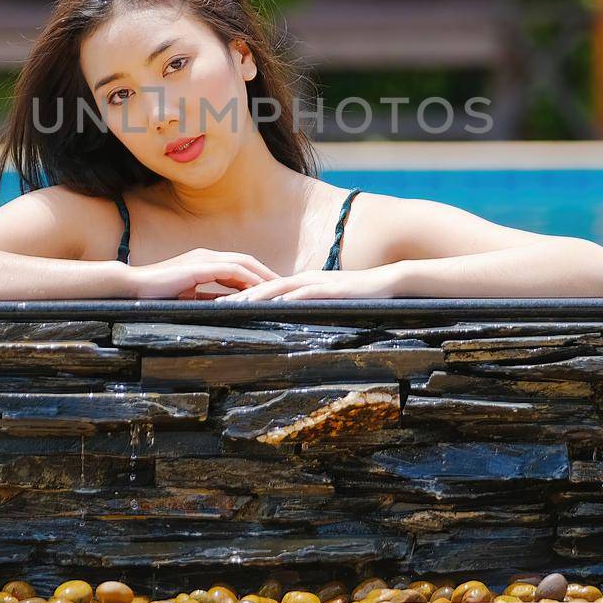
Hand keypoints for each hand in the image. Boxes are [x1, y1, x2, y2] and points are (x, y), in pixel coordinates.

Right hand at [124, 248, 282, 300]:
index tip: (273, 288)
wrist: (132, 286)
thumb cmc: (155, 294)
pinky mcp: (200, 267)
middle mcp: (207, 256)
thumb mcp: (187, 297)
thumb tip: (225, 309)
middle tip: (286, 287)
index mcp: (204, 261)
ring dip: (262, 276)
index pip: (238, 266)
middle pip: (246, 261)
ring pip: (243, 264)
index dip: (256, 276)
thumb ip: (205, 299)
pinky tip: (260, 291)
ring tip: (280, 289)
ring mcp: (204, 259)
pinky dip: (248, 281)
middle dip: (266, 273)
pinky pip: (232, 272)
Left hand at [212, 265, 399, 301]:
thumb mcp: (328, 304)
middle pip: (266, 286)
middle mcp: (305, 279)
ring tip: (236, 305)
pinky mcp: (331, 288)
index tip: (220, 305)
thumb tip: (292, 323)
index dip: (243, 297)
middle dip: (240, 295)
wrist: (387, 283)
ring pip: (280, 288)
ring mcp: (317, 282)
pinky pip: (306, 293)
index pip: (267, 290)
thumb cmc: (358, 296)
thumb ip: (310, 309)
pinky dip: (288, 298)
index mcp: (301, 283)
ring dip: (257, 296)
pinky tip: (274, 305)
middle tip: (215, 305)